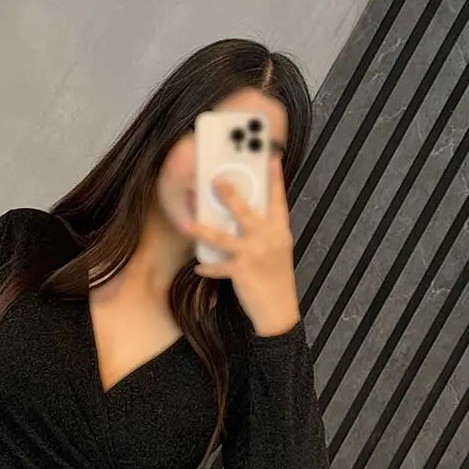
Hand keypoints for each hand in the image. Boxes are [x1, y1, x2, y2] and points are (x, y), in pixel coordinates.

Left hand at [181, 156, 301, 336]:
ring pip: (224, 237)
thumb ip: (265, 232)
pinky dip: (208, 267)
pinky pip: (218, 266)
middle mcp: (268, 238)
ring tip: (189, 223)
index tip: (270, 158)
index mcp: (280, 231)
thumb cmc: (277, 280)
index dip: (274, 179)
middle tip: (216, 180)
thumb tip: (245, 218)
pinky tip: (199, 267)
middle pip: (246, 211)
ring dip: (203, 229)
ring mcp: (254, 254)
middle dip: (229, 195)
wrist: (279, 310)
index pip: (278, 200)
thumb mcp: (278, 250)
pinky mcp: (241, 271)